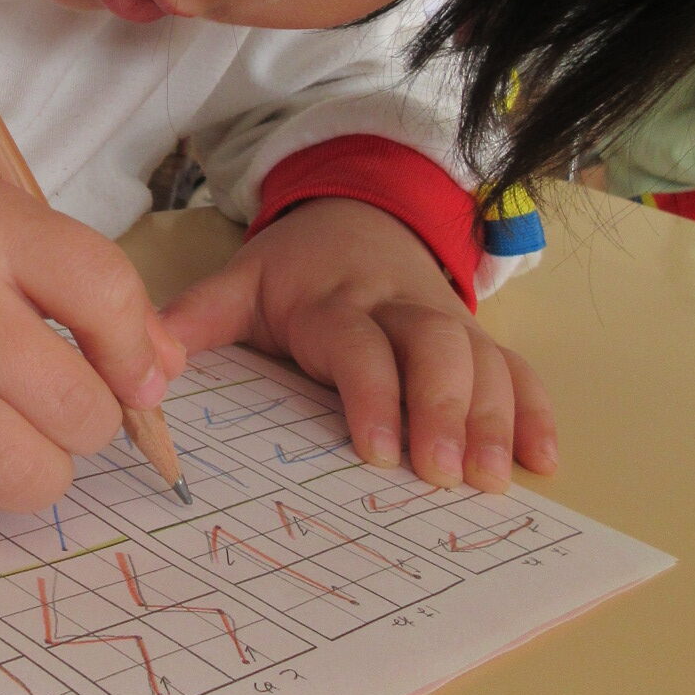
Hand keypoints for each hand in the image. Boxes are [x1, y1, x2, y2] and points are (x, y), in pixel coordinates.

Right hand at [0, 164, 184, 532]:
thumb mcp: (13, 227)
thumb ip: (98, 292)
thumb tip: (158, 380)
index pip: (103, 292)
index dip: (138, 351)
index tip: (133, 375)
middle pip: (70, 404)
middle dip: (91, 423)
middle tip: (63, 408)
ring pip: (9, 472)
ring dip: (38, 475)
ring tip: (21, 445)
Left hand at [160, 198, 556, 492]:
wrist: (359, 214)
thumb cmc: (295, 272)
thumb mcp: (241, 282)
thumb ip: (196, 319)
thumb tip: (149, 360)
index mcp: (334, 300)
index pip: (358, 342)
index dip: (371, 390)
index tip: (374, 447)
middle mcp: (398, 308)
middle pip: (436, 348)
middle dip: (444, 411)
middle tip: (441, 476)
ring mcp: (446, 320)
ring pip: (484, 360)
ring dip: (495, 420)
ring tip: (494, 481)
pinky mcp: (478, 337)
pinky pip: (518, 367)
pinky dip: (537, 412)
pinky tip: (545, 461)